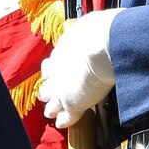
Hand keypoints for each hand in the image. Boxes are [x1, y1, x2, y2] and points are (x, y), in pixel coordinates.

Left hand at [40, 8, 120, 128]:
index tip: (57, 72)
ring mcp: (62, 89)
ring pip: (50, 104)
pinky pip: (65, 118)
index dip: (54, 70)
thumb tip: (94, 26)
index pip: (51, 65)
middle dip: (48, 90)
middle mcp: (57, 71)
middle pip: (46, 84)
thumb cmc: (100, 30)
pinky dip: (65, 121)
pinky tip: (64, 123)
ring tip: (52, 112)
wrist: (103, 44)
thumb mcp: (89, 25)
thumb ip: (87, 30)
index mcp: (61, 51)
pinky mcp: (72, 104)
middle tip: (51, 93)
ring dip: (52, 107)